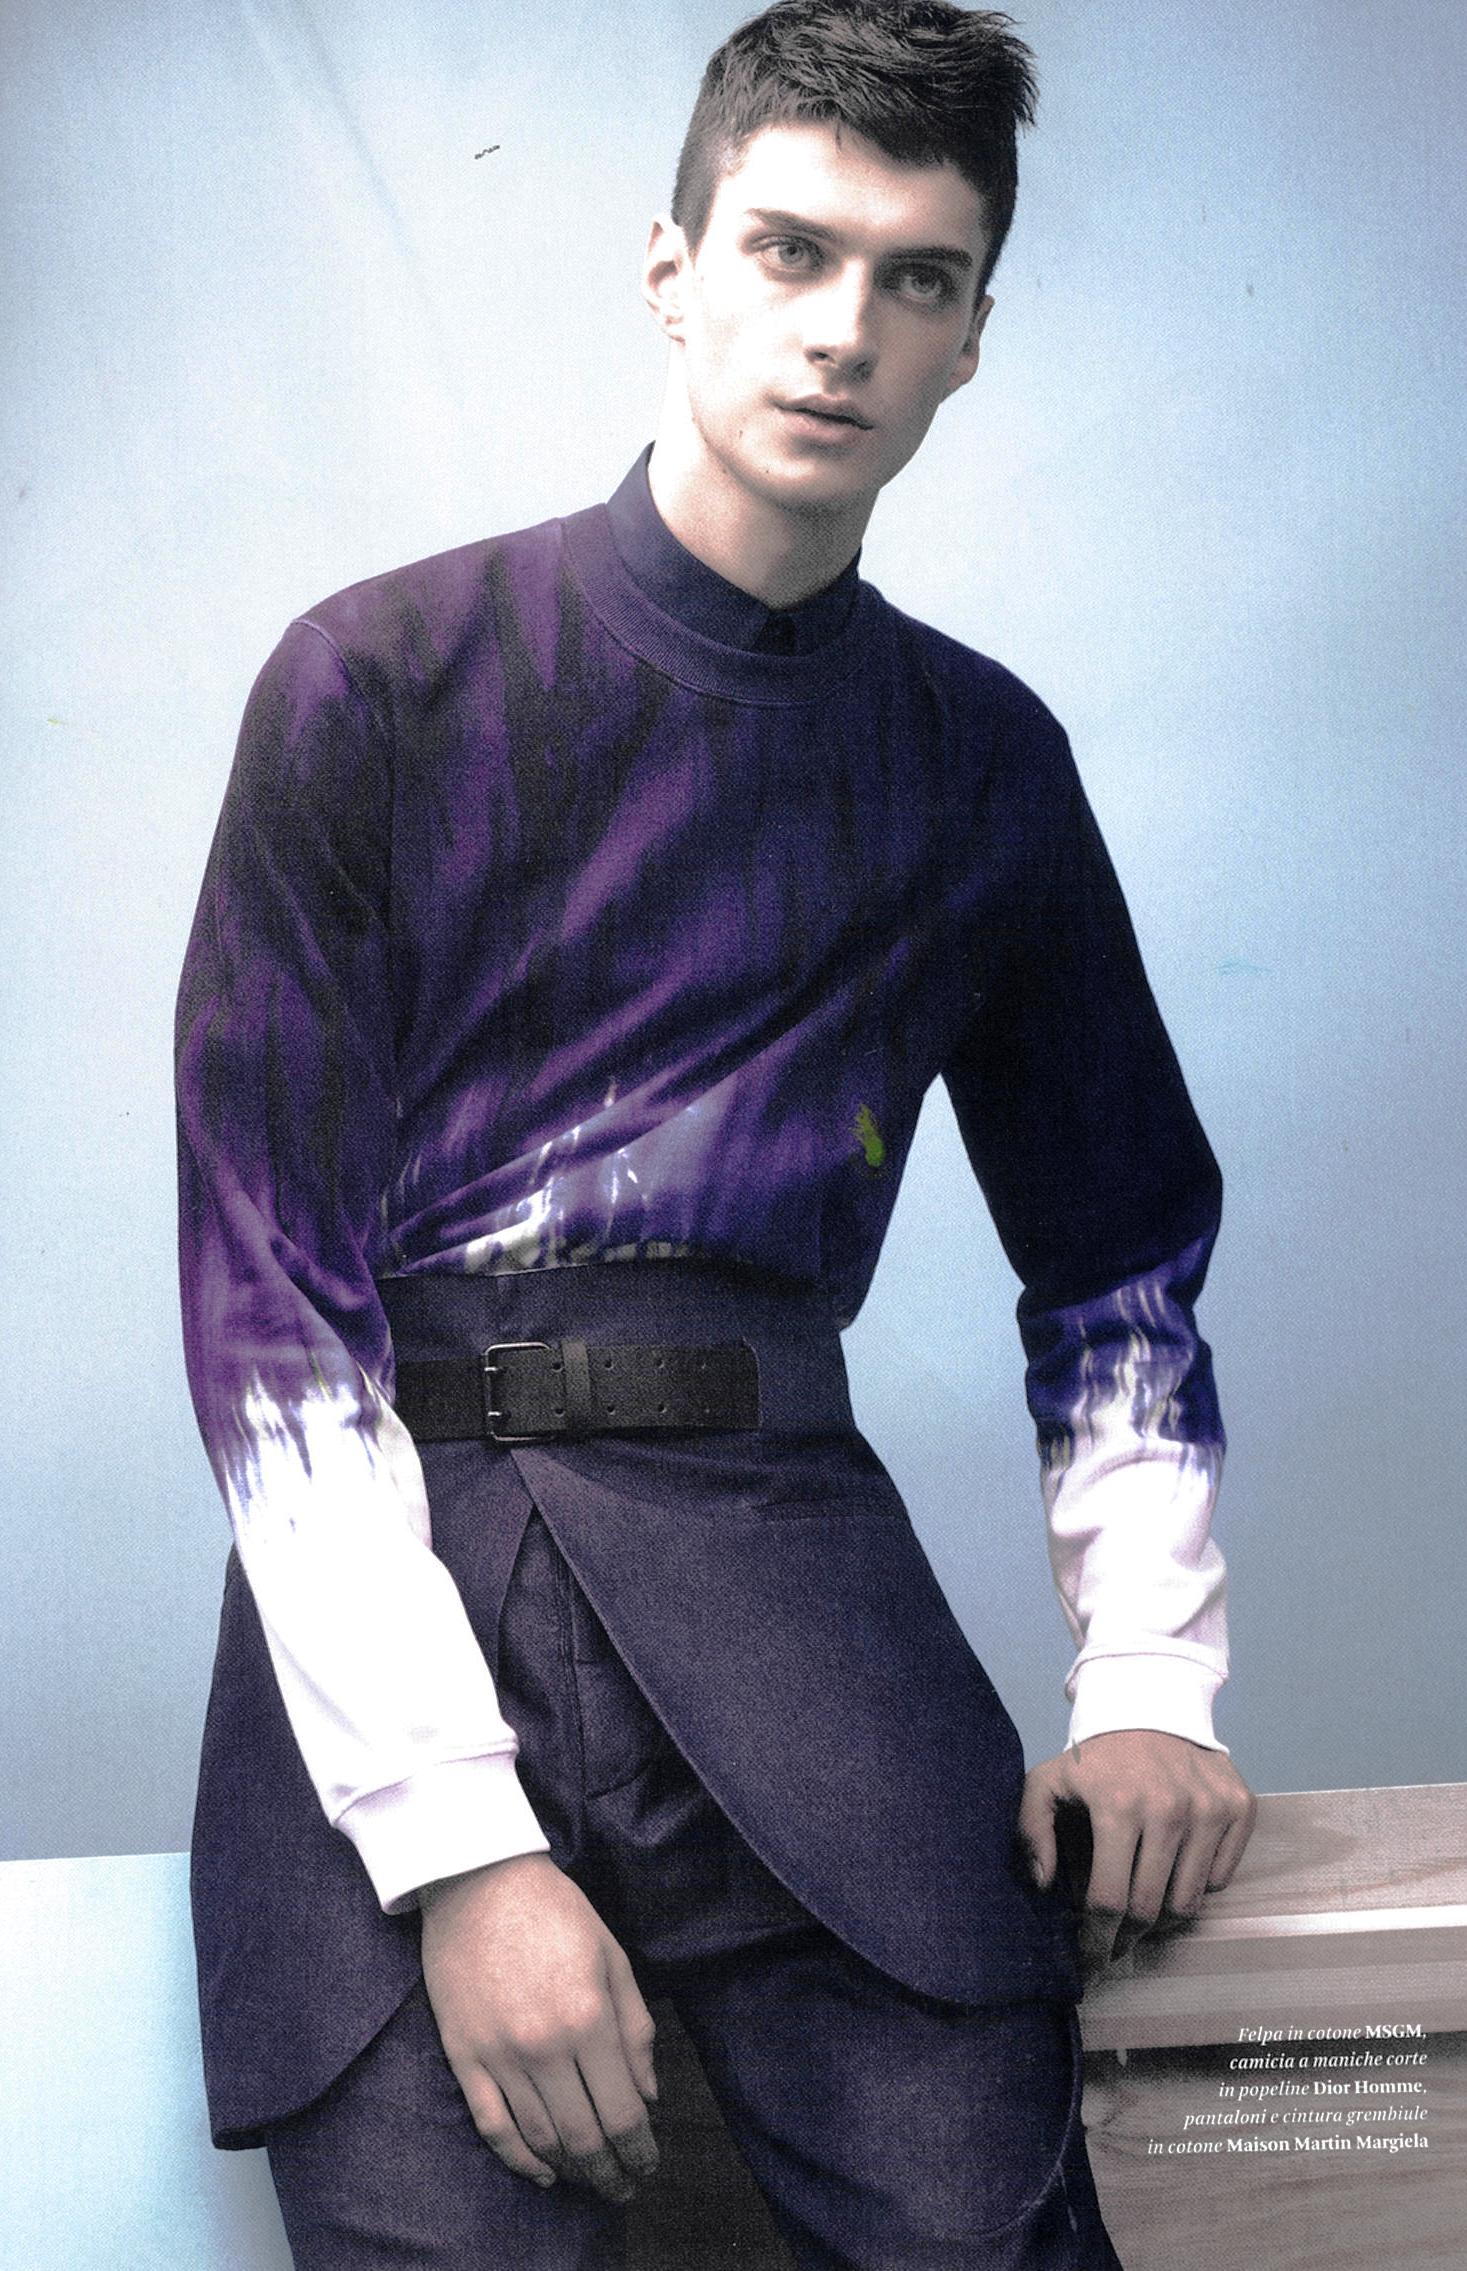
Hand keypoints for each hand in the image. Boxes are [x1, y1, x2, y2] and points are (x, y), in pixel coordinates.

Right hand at [419, 1852, 658, 2203]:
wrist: (477, 1879)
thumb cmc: (555, 1911)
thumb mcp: (612, 1957)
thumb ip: (636, 2030)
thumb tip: (648, 2095)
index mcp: (589, 2018)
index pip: (622, 2111)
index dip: (640, 2150)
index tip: (648, 2165)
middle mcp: (544, 2045)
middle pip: (583, 2136)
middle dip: (609, 2172)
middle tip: (623, 2186)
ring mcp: (499, 2054)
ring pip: (539, 2138)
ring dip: (569, 2170)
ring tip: (588, 2180)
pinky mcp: (464, 2056)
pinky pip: (491, 2125)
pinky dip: (518, 2158)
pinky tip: (540, 2172)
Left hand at [1019, 1729, 1255, 1973]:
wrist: (1151, 1702)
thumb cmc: (1095, 1754)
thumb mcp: (1048, 1781)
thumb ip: (1031, 1830)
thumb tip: (1043, 1884)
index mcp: (1118, 1807)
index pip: (1109, 1900)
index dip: (1097, 1941)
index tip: (1090, 1961)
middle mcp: (1170, 1810)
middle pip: (1150, 1910)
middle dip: (1128, 1938)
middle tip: (1114, 1944)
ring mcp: (1210, 1810)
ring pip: (1188, 1901)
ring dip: (1162, 1916)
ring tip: (1141, 1908)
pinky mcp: (1240, 1808)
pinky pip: (1218, 1877)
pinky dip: (1195, 1883)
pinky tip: (1172, 1868)